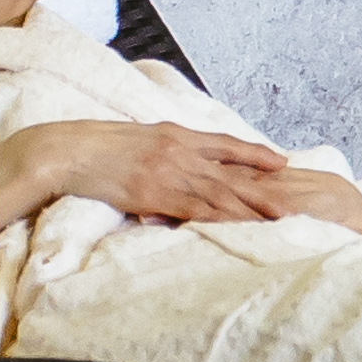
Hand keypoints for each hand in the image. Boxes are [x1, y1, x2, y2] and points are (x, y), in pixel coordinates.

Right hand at [0, 119, 361, 235]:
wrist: (64, 150)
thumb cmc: (96, 149)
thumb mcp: (138, 142)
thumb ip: (165, 151)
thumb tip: (182, 168)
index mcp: (175, 134)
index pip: (225, 144)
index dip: (255, 154)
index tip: (282, 162)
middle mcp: (179, 150)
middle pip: (231, 172)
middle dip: (265, 187)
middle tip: (298, 199)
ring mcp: (168, 172)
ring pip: (220, 193)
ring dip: (251, 207)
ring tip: (281, 218)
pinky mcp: (154, 192)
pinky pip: (193, 209)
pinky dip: (219, 218)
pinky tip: (238, 227)